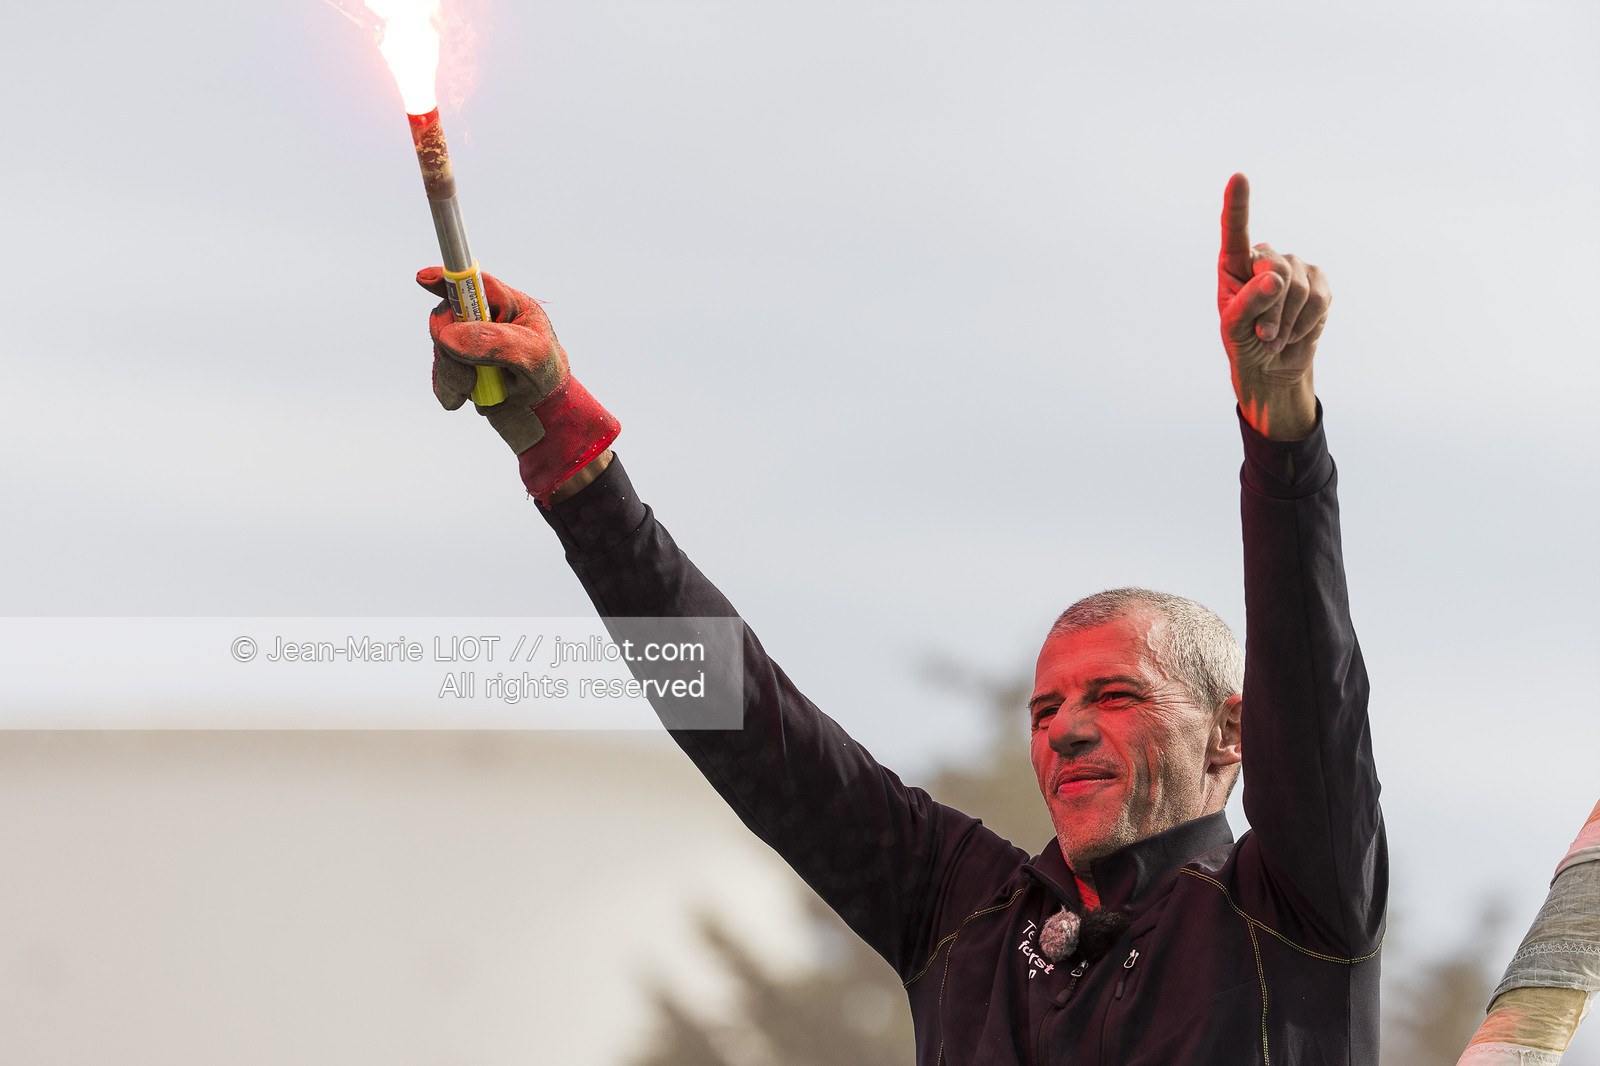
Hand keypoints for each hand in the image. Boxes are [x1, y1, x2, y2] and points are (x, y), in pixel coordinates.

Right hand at [417, 267, 619, 502]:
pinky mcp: (462, 371)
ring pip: (439, 350)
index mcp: (509, 307)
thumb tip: (447, 336)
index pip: (474, 285)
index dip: (447, 279)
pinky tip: (467, 398)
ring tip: (476, 389)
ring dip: (452, 374)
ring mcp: (471, 346)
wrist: (545, 419)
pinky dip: (449, 390)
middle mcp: (486, 322)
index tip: (423, 279)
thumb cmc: (547, 378)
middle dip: (450, 347)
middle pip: (446, 318)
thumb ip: (494, 342)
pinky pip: (439, 376)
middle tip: (471, 370)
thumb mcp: (532, 356)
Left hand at [1216, 174, 1328, 439]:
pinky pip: (1319, 299)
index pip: (1235, 231)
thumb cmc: (1244, 343)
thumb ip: (1250, 302)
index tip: (1238, 177)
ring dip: (1286, 323)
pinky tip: (1294, 333)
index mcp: (1235, 264)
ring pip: (1298, 288)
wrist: (1271, 366)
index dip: (1238, 205)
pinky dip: (1305, 323)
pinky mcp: (1318, 281)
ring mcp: (1294, 267)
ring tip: (1275, 337)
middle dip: (1270, 310)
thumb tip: (1275, 279)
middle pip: (1275, 269)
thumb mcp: (1235, 327)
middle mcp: (1265, 258)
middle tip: (1264, 335)